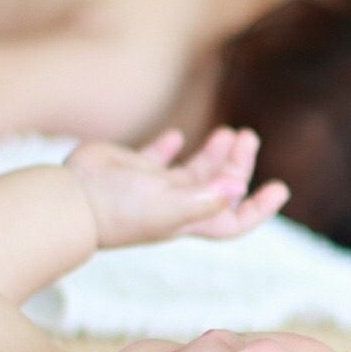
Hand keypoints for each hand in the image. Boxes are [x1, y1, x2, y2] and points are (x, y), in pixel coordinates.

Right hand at [65, 127, 287, 249]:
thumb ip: (204, 198)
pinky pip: (156, 157)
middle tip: (248, 136)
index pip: (233, 219)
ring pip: (193, 170)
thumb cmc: (120, 208)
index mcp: (190, 219)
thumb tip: (236, 187)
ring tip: (229, 132)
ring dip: (213, 152)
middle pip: (218, 186)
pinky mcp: (130, 169)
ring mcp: (152, 187)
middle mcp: (175, 204)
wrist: (70, 200)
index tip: (280, 188)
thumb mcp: (168, 206)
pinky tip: (177, 135)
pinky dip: (169, 146)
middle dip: (237, 164)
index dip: (259, 208)